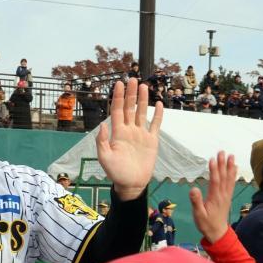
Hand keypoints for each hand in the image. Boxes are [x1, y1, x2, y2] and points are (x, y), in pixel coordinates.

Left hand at [97, 78, 161, 200]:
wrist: (131, 184)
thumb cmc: (116, 172)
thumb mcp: (105, 158)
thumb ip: (102, 141)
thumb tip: (102, 124)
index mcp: (117, 132)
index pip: (117, 110)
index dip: (117, 97)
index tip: (119, 83)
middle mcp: (129, 130)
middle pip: (129, 107)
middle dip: (130, 94)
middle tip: (132, 79)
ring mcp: (141, 134)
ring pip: (142, 113)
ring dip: (142, 100)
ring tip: (143, 86)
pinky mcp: (152, 141)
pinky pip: (155, 125)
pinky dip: (158, 115)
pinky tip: (159, 104)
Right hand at [189, 151, 235, 243]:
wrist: (218, 233)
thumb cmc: (206, 224)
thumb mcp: (198, 215)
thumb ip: (196, 202)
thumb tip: (193, 189)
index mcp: (215, 198)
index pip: (215, 181)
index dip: (214, 170)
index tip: (213, 159)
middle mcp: (222, 195)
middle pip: (223, 177)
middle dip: (222, 164)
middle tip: (222, 152)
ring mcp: (226, 195)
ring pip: (229, 179)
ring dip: (230, 167)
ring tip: (231, 156)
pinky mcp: (228, 197)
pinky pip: (232, 183)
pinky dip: (233, 174)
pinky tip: (234, 167)